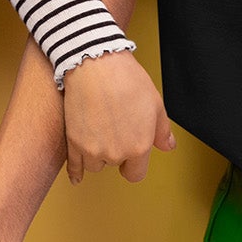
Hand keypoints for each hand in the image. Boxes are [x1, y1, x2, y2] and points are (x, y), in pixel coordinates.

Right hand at [61, 50, 174, 183]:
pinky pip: (74, 166)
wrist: (96, 63)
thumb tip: (167, 146)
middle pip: (115, 164)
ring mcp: (92, 149)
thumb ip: (162, 130)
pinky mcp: (74, 141)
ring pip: (95, 164)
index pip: (136, 174)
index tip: (131, 156)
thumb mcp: (156, 103)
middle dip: (116, 150)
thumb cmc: (126, 79)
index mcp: (139, 147)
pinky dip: (75, 172)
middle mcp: (116, 152)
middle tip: (115, 127)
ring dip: (97, 154)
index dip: (134, 164)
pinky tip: (77, 178)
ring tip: (98, 132)